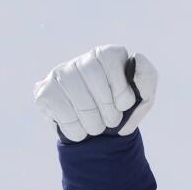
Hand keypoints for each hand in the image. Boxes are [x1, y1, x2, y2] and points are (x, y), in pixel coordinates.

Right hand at [33, 45, 156, 141]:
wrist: (99, 135)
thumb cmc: (121, 111)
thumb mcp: (142, 96)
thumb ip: (146, 77)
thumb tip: (138, 57)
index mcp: (106, 54)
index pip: (110, 62)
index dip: (121, 91)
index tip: (123, 104)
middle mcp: (81, 60)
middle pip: (97, 86)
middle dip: (109, 113)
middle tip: (110, 120)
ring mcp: (59, 74)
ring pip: (82, 104)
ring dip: (94, 125)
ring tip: (96, 125)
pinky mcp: (44, 92)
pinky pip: (64, 114)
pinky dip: (77, 129)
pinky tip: (79, 126)